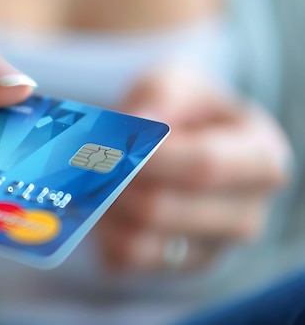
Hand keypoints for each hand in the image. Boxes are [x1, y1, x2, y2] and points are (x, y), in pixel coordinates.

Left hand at [97, 66, 291, 272]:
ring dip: (100, 203)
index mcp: (261, 160)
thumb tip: (138, 123)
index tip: (113, 140)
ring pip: (135, 238)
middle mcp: (245, 214)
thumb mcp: (178, 84)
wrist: (182, 146)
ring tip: (97, 172)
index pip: (203, 167)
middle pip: (159, 207)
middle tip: (90, 153)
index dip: (148, 156)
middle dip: (112, 178)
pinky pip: (121, 257)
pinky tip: (105, 199)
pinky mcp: (176, 267)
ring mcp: (212, 249)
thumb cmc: (184, 112)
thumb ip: (161, 95)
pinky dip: (100, 227)